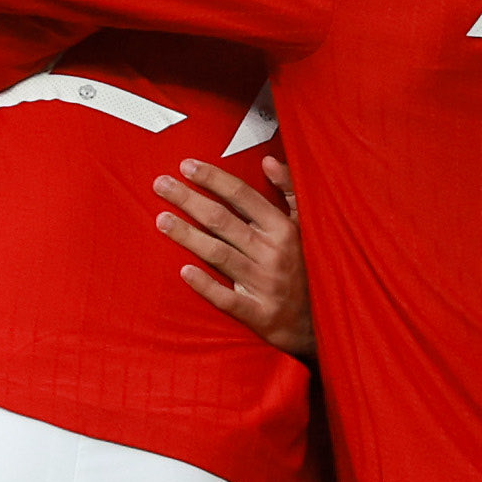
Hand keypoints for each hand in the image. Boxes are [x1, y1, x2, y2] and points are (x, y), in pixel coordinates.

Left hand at [155, 150, 311, 355]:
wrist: (321, 320)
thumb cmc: (308, 266)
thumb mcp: (307, 225)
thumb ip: (290, 190)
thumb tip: (268, 160)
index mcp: (284, 229)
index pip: (242, 195)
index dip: (213, 178)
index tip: (186, 165)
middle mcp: (273, 253)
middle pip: (223, 221)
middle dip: (189, 200)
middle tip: (160, 184)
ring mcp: (265, 284)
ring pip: (219, 255)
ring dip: (188, 236)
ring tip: (161, 220)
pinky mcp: (259, 314)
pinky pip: (227, 299)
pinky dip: (206, 285)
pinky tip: (184, 271)